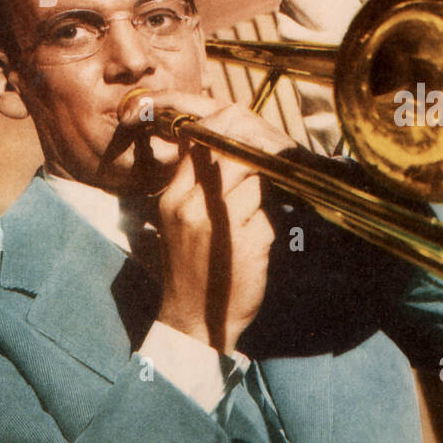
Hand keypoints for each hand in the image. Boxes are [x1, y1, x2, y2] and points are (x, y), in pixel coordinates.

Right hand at [119, 91, 293, 351]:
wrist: (192, 321)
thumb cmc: (189, 269)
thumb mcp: (178, 222)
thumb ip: (195, 184)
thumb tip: (223, 147)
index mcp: (174, 198)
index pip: (200, 145)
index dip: (226, 127)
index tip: (242, 121)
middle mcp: (193, 207)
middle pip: (233, 157)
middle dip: (254, 156)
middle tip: (266, 161)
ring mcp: (220, 226)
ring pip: (256, 185)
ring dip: (262, 198)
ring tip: (250, 220)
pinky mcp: (246, 245)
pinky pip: (268, 217)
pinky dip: (268, 227)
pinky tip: (254, 246)